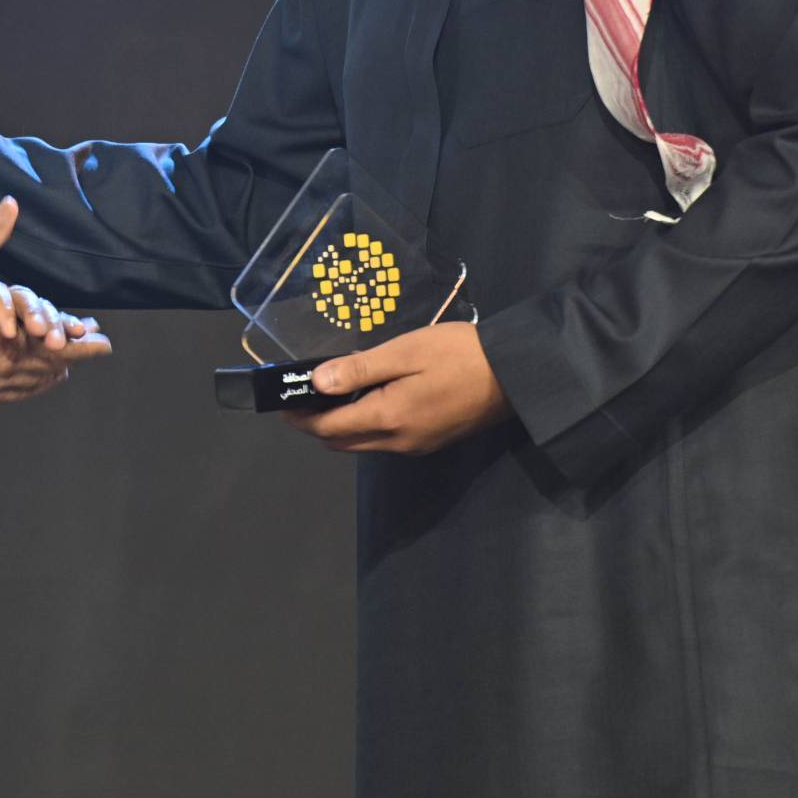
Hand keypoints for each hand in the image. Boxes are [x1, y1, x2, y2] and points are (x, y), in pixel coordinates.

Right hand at [0, 199, 112, 414]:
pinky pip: (15, 395)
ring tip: (70, 362)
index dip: (85, 343)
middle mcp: (4, 364)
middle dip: (76, 354)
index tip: (102, 338)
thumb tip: (11, 205)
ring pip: (35, 382)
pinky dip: (32, 385)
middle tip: (96, 347)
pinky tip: (38, 379)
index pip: (60, 345)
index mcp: (7, 335)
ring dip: (55, 370)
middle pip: (54, 366)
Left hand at [282, 323, 510, 454]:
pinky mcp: (431, 441)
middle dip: (317, 424)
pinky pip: (385, 440)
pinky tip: (367, 398)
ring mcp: (417, 446)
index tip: (282, 401)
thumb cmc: (458, 354)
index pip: (330, 428)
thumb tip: (317, 382)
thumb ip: (359, 368)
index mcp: (388, 419)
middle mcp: (399, 442)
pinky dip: (365, 425)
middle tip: (302, 396)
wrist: (515, 374)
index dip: (301, 417)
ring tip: (330, 394)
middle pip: (343, 443)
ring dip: (341, 427)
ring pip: (364, 444)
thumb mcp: (405, 352)